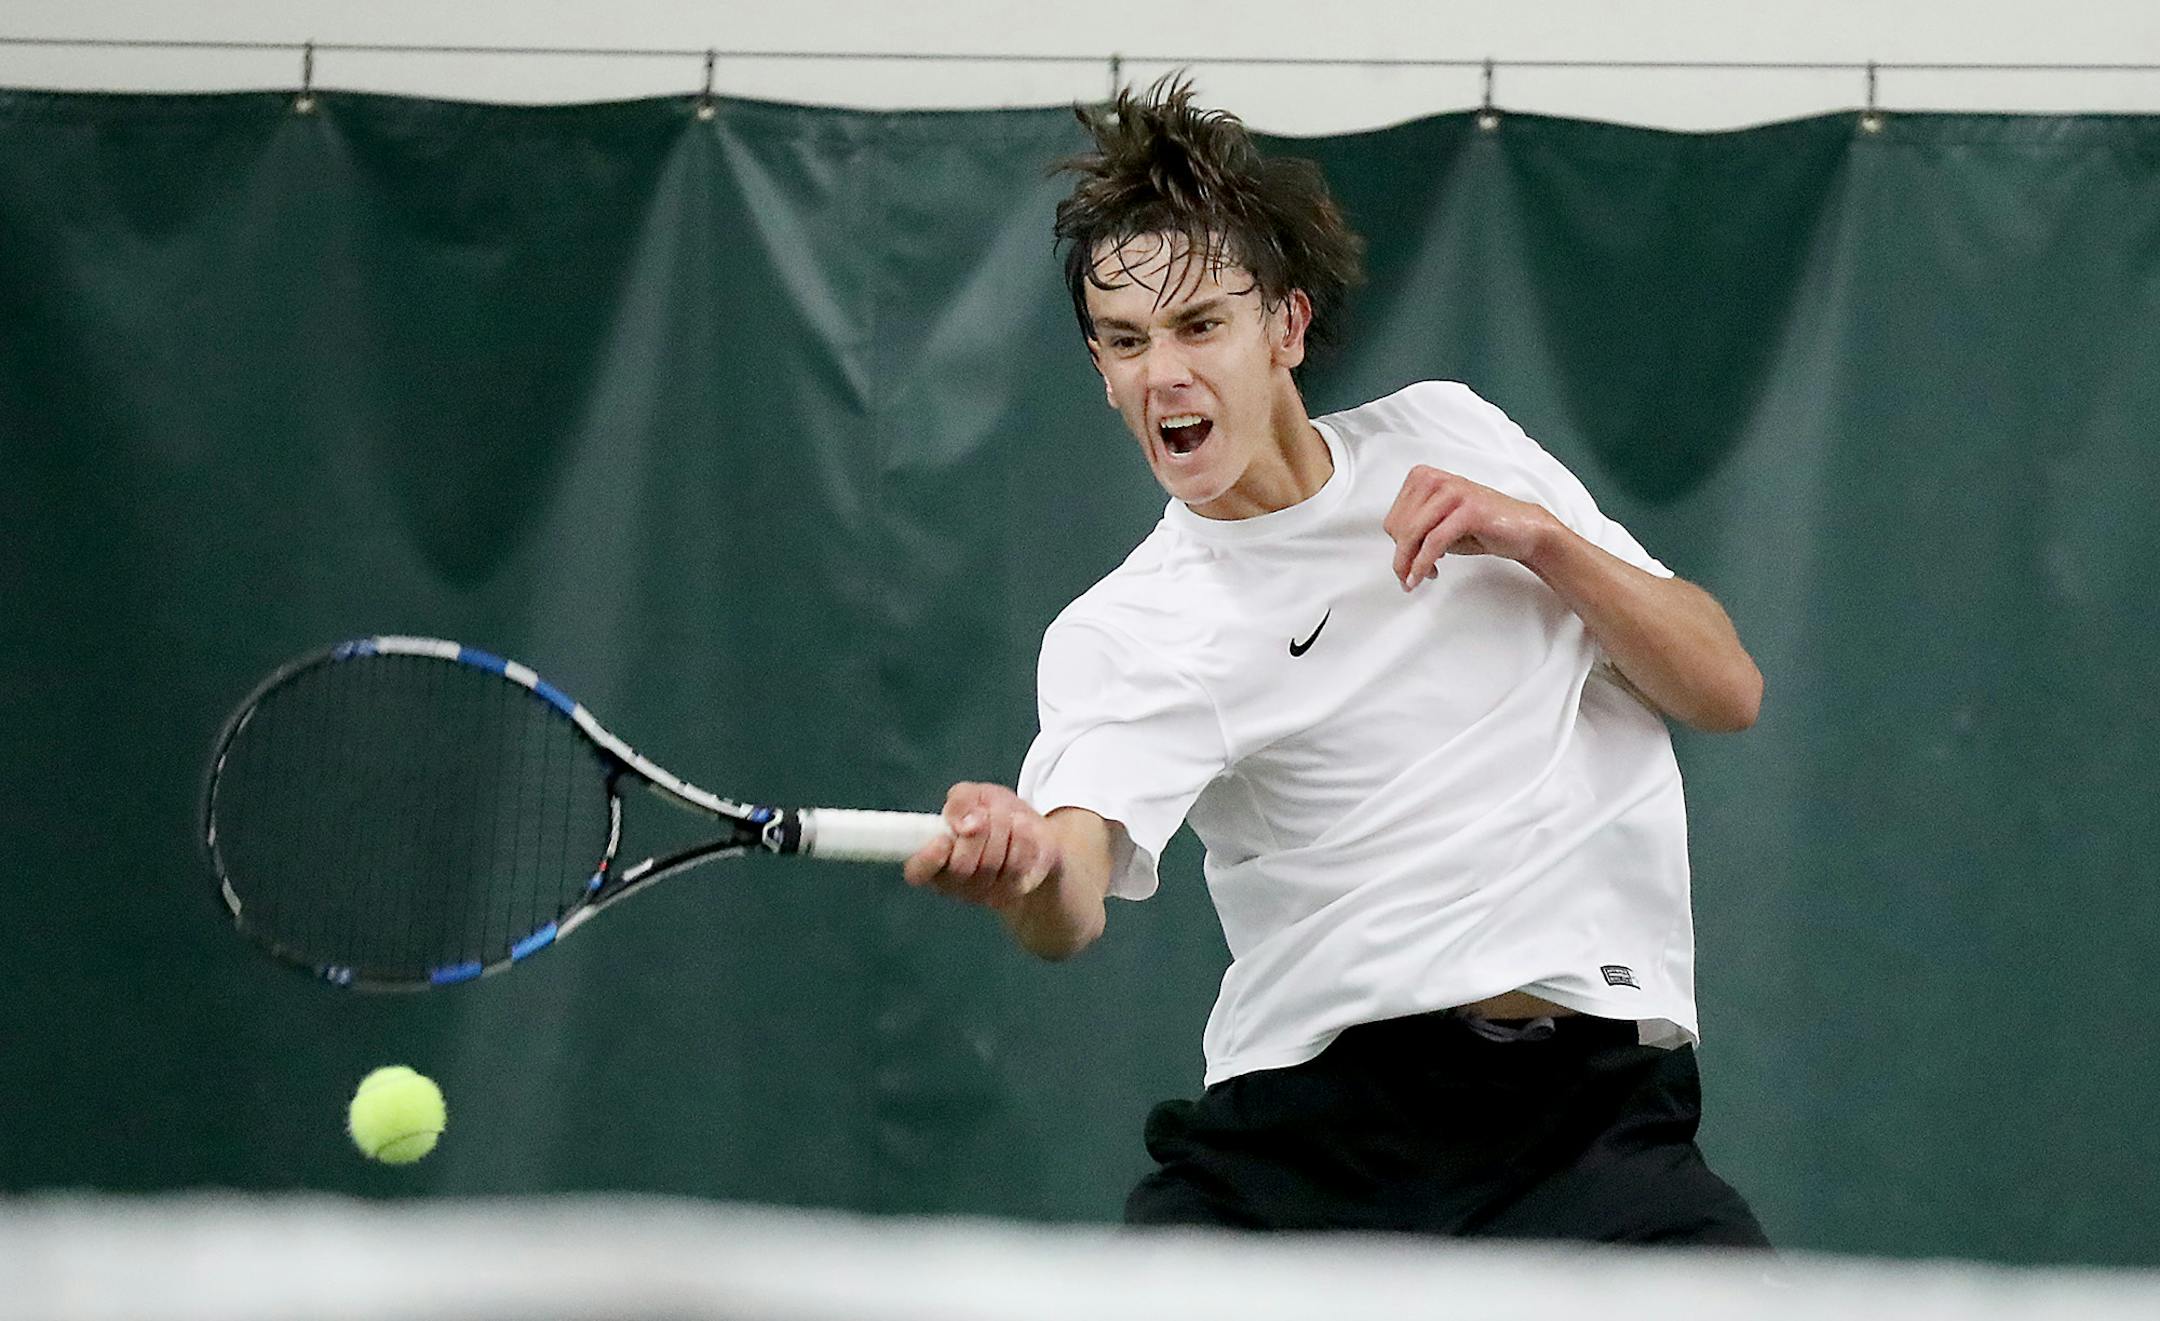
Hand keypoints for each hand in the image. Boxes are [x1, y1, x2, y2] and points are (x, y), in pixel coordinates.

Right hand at [903, 781, 1062, 911]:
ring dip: (1002, 828)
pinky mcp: (1015, 891)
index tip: (944, 840)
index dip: (928, 859)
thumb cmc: (995, 815)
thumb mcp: (976, 796)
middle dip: (979, 830)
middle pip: (961, 865)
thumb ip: (961, 800)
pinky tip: (1024, 830)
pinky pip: (1018, 862)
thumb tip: (961, 822)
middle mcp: (956, 883)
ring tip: (1008, 818)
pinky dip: (1023, 836)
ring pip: (990, 863)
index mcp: (934, 859)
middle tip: (987, 814)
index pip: (918, 872)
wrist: (1035, 833)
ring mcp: (986, 893)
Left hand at [1382, 465, 1559, 589]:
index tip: (1406, 562)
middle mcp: (1437, 480)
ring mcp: (1454, 492)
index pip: (1393, 518)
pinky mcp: (1468, 510)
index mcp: (1425, 477)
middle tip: (1409, 575)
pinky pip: (1434, 542)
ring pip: (1413, 534)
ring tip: (1414, 580)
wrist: (1523, 529)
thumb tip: (1398, 554)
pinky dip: (1423, 564)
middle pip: (1398, 527)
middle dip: (1402, 557)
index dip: (1396, 545)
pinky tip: (1422, 577)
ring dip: (1409, 564)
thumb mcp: (1439, 526)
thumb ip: (1416, 532)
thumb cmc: (1481, 526)